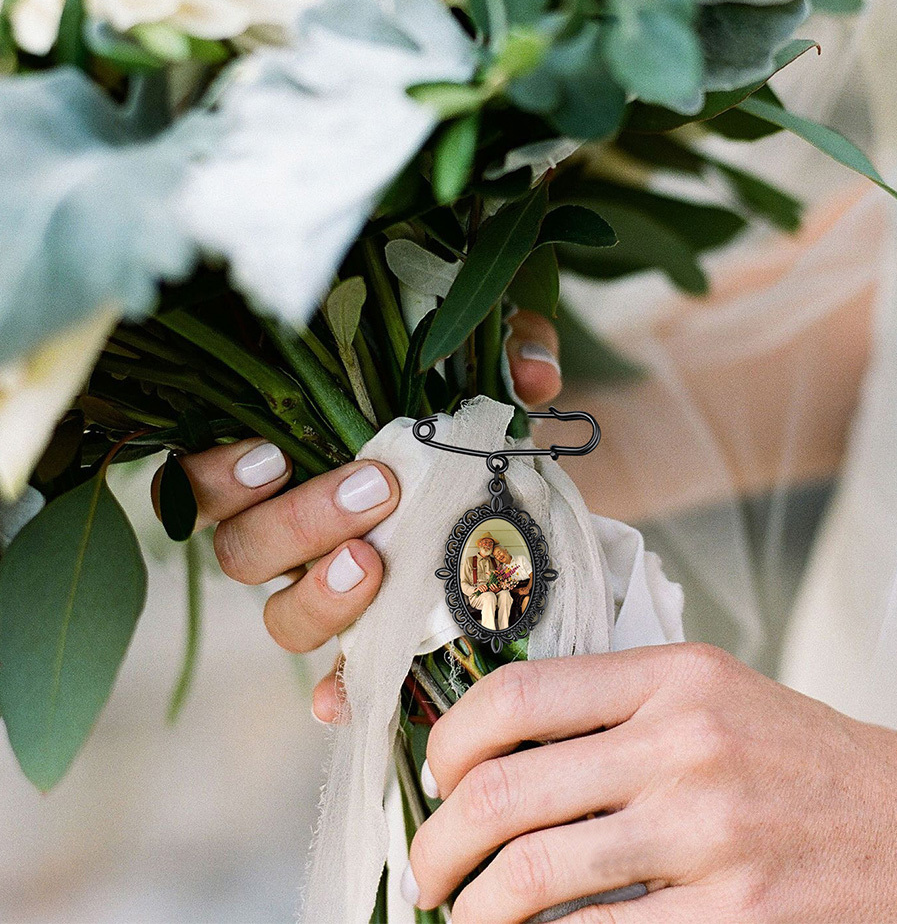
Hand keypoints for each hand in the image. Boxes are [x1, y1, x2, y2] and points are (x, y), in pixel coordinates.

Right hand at [151, 310, 560, 722]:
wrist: (513, 500)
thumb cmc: (474, 432)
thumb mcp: (489, 382)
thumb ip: (509, 357)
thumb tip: (535, 373)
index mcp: (291, 472)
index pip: (205, 482)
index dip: (218, 477)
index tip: (275, 457)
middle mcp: (291, 538)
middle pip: (243, 550)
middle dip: (299, 522)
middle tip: (374, 492)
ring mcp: (327, 593)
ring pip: (280, 614)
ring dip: (319, 596)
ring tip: (373, 564)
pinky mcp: (370, 639)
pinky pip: (339, 675)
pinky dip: (338, 689)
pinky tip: (345, 696)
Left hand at [405, 645, 896, 922]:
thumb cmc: (815, 764)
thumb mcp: (718, 698)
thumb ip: (620, 707)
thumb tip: (507, 746)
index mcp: (674, 676)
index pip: (517, 692)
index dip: (450, 741)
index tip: (436, 777)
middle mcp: (685, 742)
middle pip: (506, 791)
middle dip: (439, 843)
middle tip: (428, 868)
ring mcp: (708, 832)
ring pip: (532, 877)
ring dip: (473, 911)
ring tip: (463, 917)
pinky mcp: (733, 917)